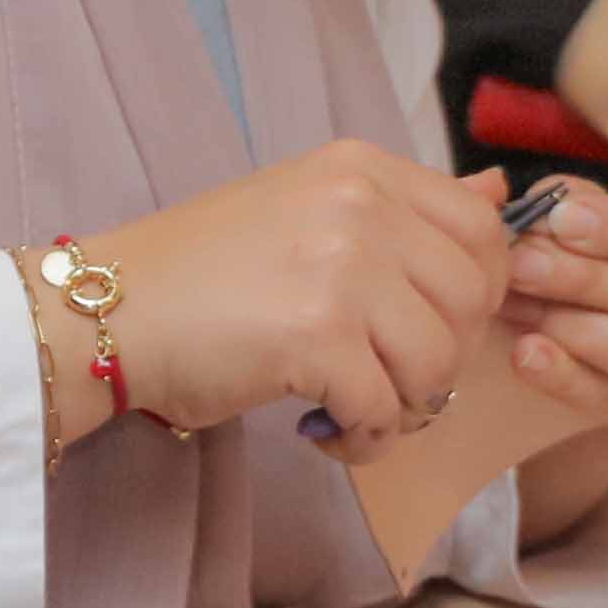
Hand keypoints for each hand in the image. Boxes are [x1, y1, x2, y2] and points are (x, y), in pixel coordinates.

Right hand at [86, 141, 519, 443]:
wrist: (103, 313)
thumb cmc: (198, 275)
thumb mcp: (307, 212)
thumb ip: (401, 211)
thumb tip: (503, 192)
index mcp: (361, 169)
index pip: (482, 227)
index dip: (477, 294)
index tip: (430, 329)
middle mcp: (360, 205)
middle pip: (474, 297)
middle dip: (445, 358)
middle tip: (388, 382)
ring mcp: (341, 268)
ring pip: (439, 361)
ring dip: (406, 407)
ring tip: (353, 414)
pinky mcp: (316, 336)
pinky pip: (385, 408)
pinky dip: (363, 439)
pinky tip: (322, 433)